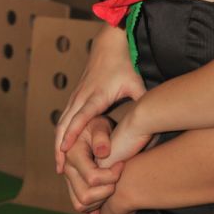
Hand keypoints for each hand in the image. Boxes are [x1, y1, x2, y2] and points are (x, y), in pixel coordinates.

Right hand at [55, 24, 145, 171]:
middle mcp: (83, 96)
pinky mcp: (75, 96)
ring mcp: (77, 96)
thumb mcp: (136, 82)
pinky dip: (60, 133)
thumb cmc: (124, 65)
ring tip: (59, 165)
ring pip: (62, 122)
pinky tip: (61, 148)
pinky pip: (64, 117)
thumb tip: (155, 120)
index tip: (65, 149)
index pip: (82, 116)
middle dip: (61, 146)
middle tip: (60, 169)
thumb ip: (142, 101)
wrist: (109, 45)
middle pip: (66, 123)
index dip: (73, 133)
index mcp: (97, 95)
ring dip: (58, 142)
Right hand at [63, 116, 123, 213]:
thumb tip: (102, 153)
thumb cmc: (97, 125)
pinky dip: (93, 204)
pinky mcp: (72, 185)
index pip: (92, 177)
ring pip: (81, 205)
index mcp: (73, 154)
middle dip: (106, 191)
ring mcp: (68, 179)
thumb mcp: (100, 124)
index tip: (122, 164)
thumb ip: (101, 136)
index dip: (111, 175)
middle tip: (118, 177)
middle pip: (85, 196)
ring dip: (100, 200)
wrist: (88, 128)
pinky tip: (106, 192)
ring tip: (112, 183)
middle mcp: (67, 169)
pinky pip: (79, 204)